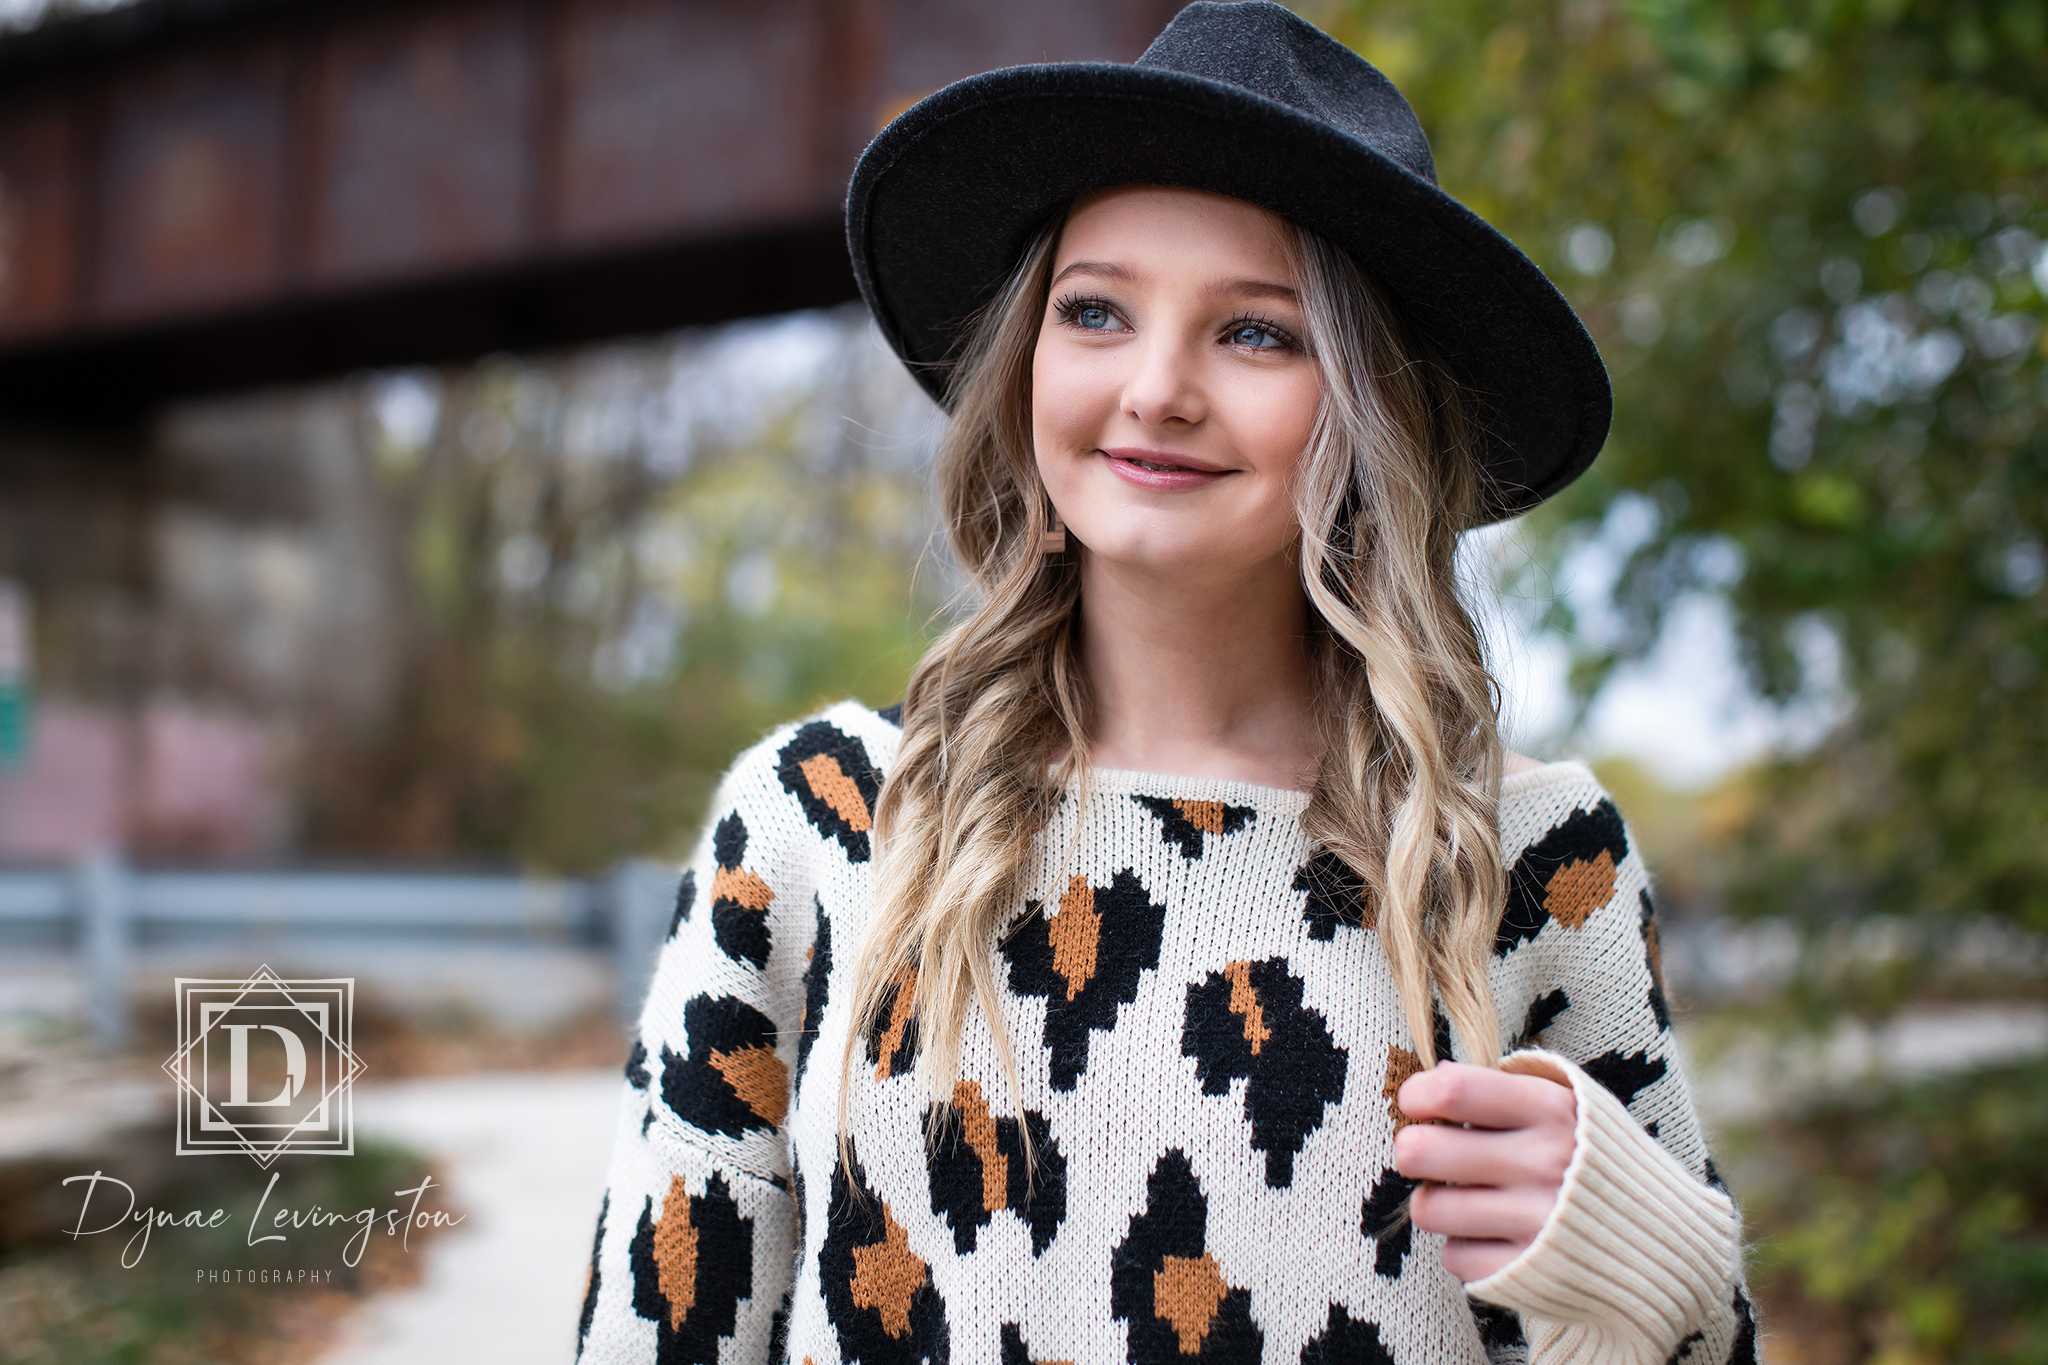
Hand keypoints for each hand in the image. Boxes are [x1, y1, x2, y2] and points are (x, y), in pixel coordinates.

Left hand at [1393, 1060, 1577, 1280]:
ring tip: (1463, 1199)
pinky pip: (1455, 1257)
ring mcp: (1537, 1221)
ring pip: (1429, 1208)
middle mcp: (1544, 1163)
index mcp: (1551, 1109)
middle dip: (1411, 1151)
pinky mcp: (1531, 1273)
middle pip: (1421, 1151)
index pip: (1452, 1090)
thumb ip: (1507, 1086)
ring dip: (1435, 1203)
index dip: (1417, 1095)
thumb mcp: (1570, 1103)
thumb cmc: (1596, 1157)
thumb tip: (1436, 1078)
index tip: (1418, 1104)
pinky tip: (1492, 1236)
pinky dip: (1464, 1248)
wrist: (1666, 1239)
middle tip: (1425, 1155)